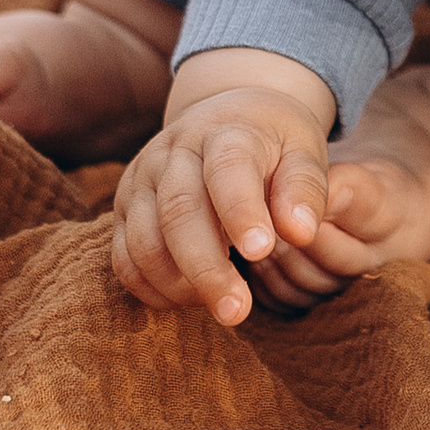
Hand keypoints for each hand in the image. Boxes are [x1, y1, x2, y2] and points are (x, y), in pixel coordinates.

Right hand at [110, 47, 337, 323]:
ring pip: (144, 240)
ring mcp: (142, 179)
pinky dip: (151, 288)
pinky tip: (188, 300)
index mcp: (226, 132)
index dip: (241, 212)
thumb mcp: (304, 151)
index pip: (227, 169)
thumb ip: (305, 189)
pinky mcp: (124, 208)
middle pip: (178, 211)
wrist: (226, 118)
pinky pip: (124, 257)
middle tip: (237, 311)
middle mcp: (174, 152)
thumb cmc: (274, 146)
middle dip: (206, 268)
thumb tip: (301, 232)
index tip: (261, 252)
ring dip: (178, 284)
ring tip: (222, 306)